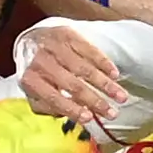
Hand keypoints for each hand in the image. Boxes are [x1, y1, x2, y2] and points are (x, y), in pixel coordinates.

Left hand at [15, 21, 129, 130]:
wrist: (31, 40)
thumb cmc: (37, 74)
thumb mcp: (34, 94)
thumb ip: (50, 108)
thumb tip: (75, 115)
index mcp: (31, 80)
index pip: (54, 98)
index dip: (73, 109)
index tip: (90, 118)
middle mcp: (41, 62)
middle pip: (73, 85)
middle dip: (95, 101)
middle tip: (112, 113)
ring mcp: (55, 47)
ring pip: (85, 68)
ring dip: (105, 84)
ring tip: (121, 96)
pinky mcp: (68, 34)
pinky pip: (89, 50)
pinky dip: (104, 63)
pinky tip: (115, 75)